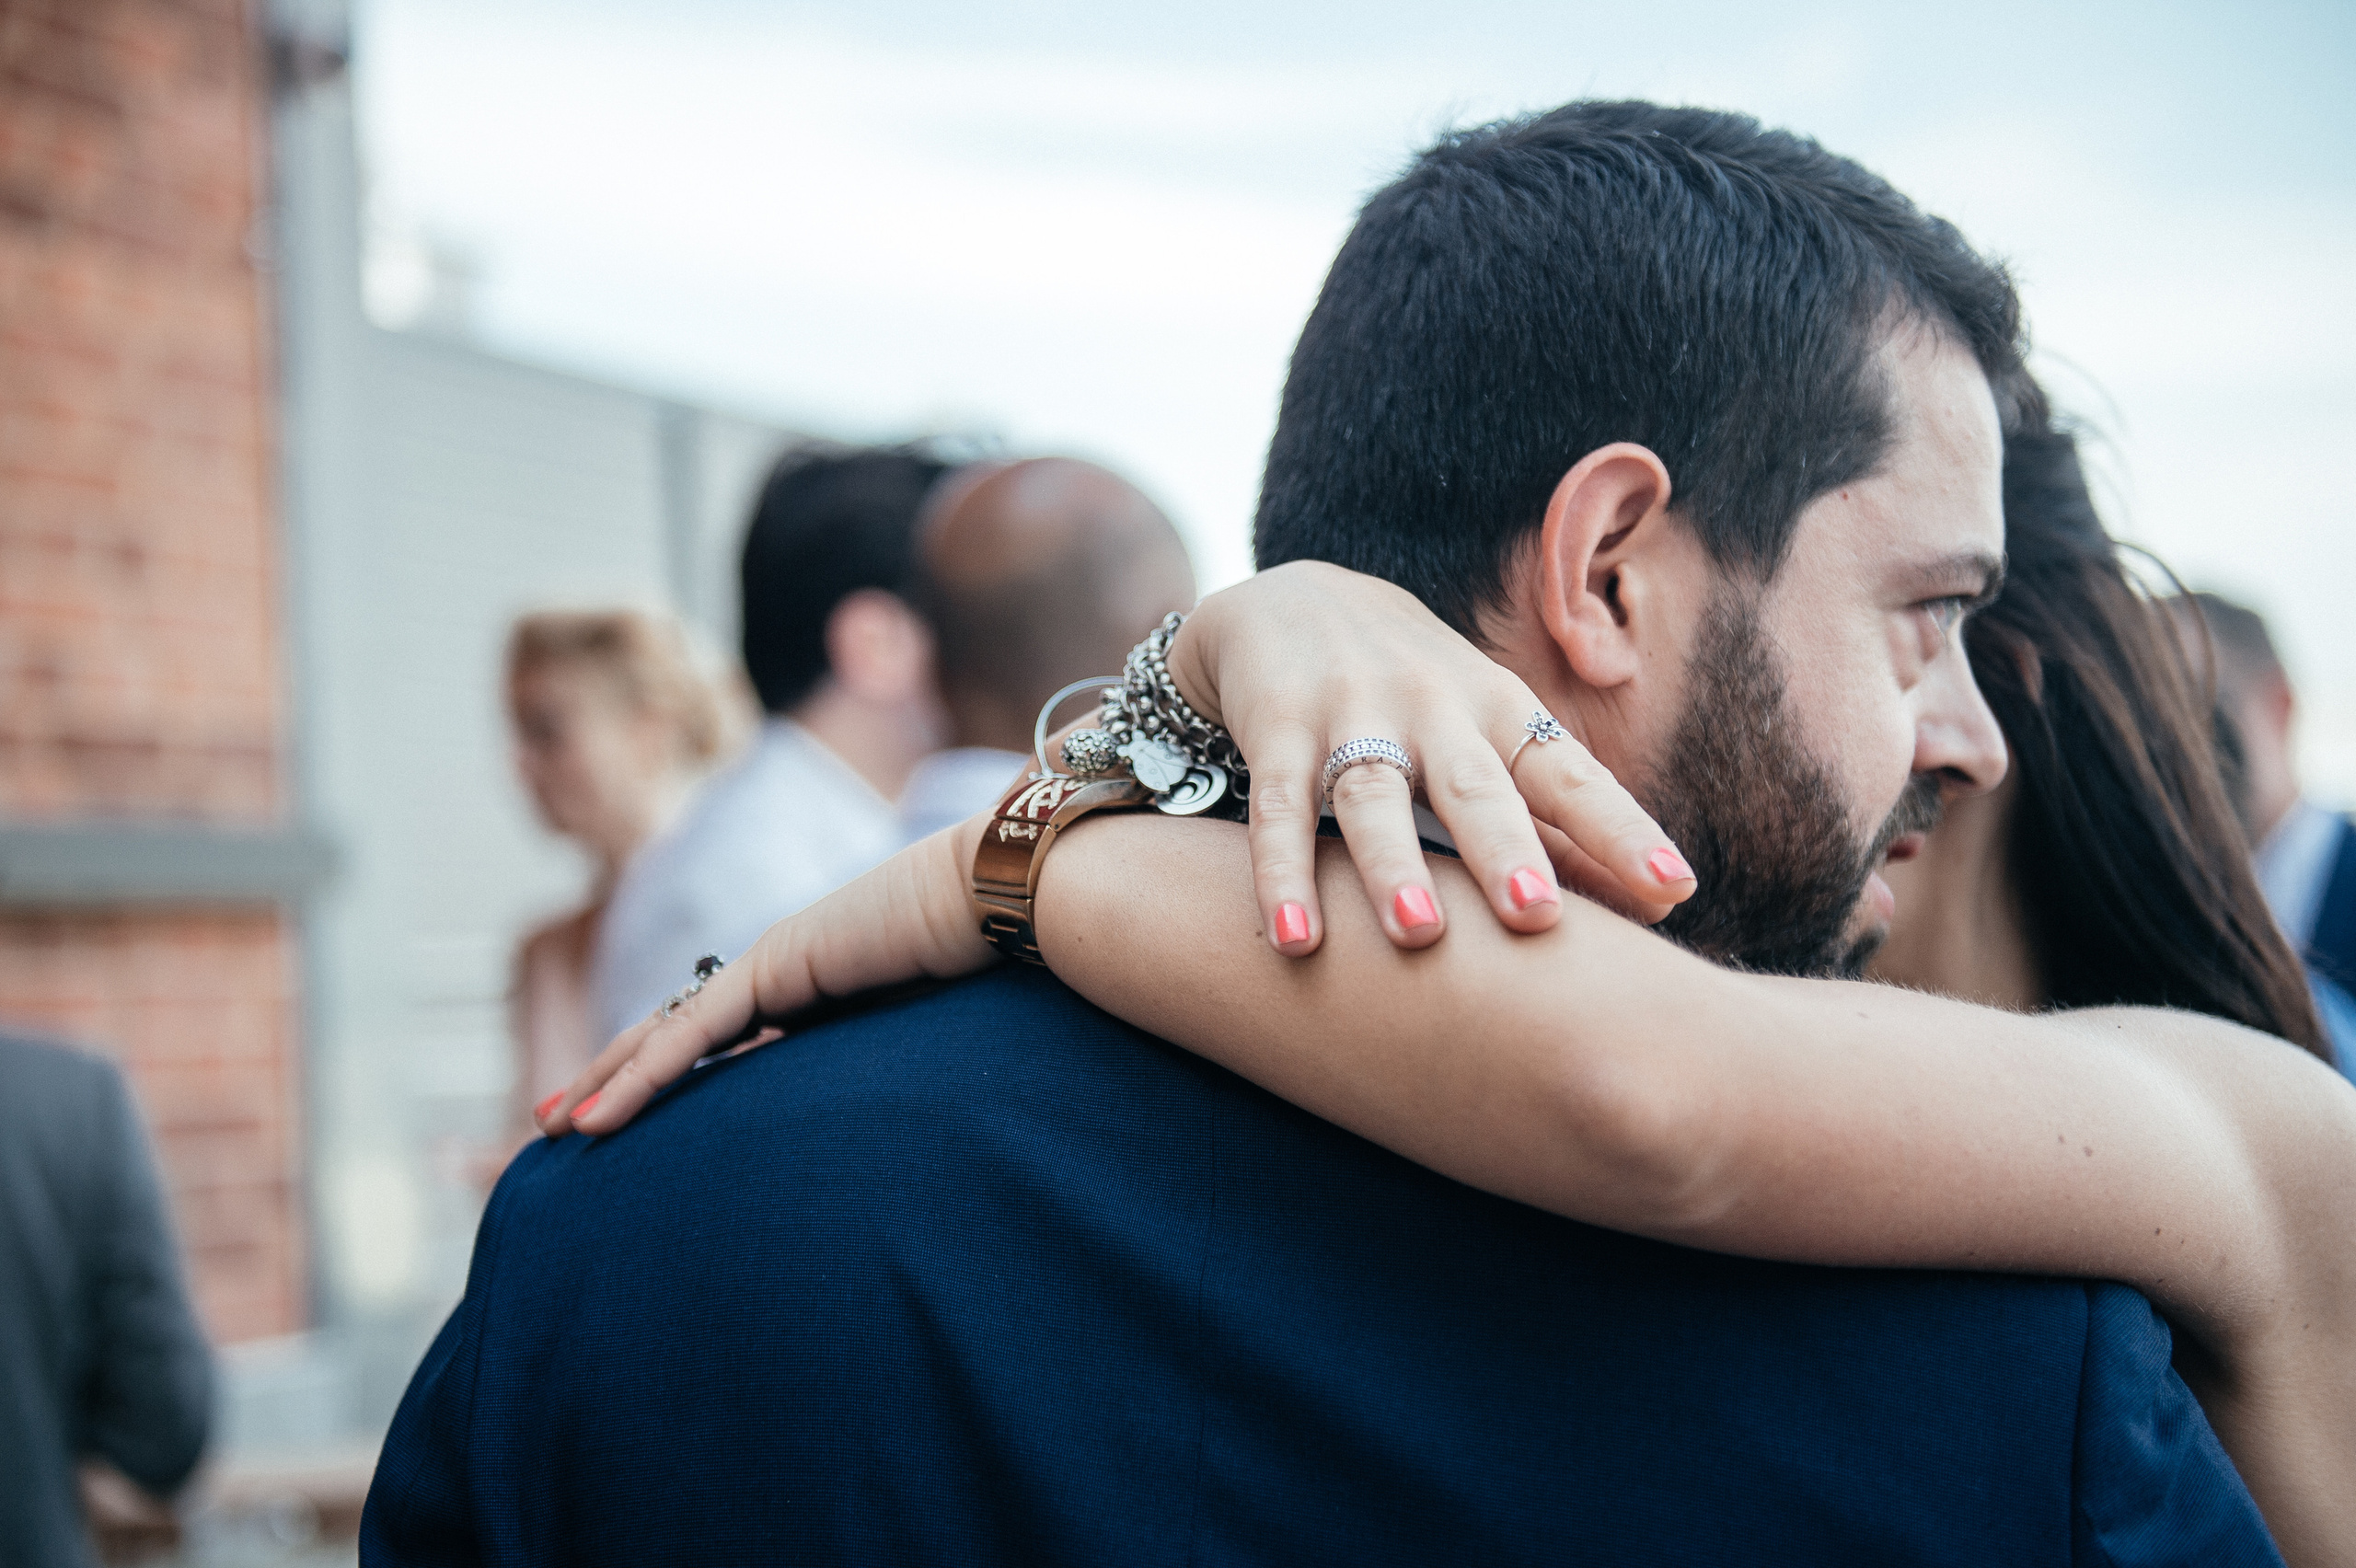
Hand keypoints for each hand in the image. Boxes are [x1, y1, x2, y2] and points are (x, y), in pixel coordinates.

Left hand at [545, 818, 997, 1137]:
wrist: (1004, 896)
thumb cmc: (990, 962)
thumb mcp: (926, 1035)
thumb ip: (891, 1069)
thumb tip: (899, 1136)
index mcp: (819, 989)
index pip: (723, 1037)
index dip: (669, 1073)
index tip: (629, 1118)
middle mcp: (786, 972)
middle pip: (678, 1032)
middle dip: (613, 1076)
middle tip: (557, 1122)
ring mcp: (775, 963)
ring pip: (669, 1032)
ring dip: (606, 1079)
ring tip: (555, 1124)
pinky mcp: (773, 965)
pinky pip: (694, 1035)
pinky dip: (640, 1077)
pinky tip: (598, 1117)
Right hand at [1169, 560, 1693, 953]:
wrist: (1291, 601)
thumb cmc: (1421, 697)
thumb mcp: (1494, 737)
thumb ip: (1562, 821)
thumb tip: (1665, 904)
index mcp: (1501, 713)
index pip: (1570, 776)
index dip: (1622, 831)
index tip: (1675, 888)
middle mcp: (1433, 709)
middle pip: (1473, 786)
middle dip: (1505, 849)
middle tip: (1538, 914)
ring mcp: (1351, 716)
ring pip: (1372, 796)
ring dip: (1392, 865)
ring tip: (1416, 933)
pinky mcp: (1277, 729)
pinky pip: (1277, 807)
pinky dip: (1282, 873)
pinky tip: (1295, 937)